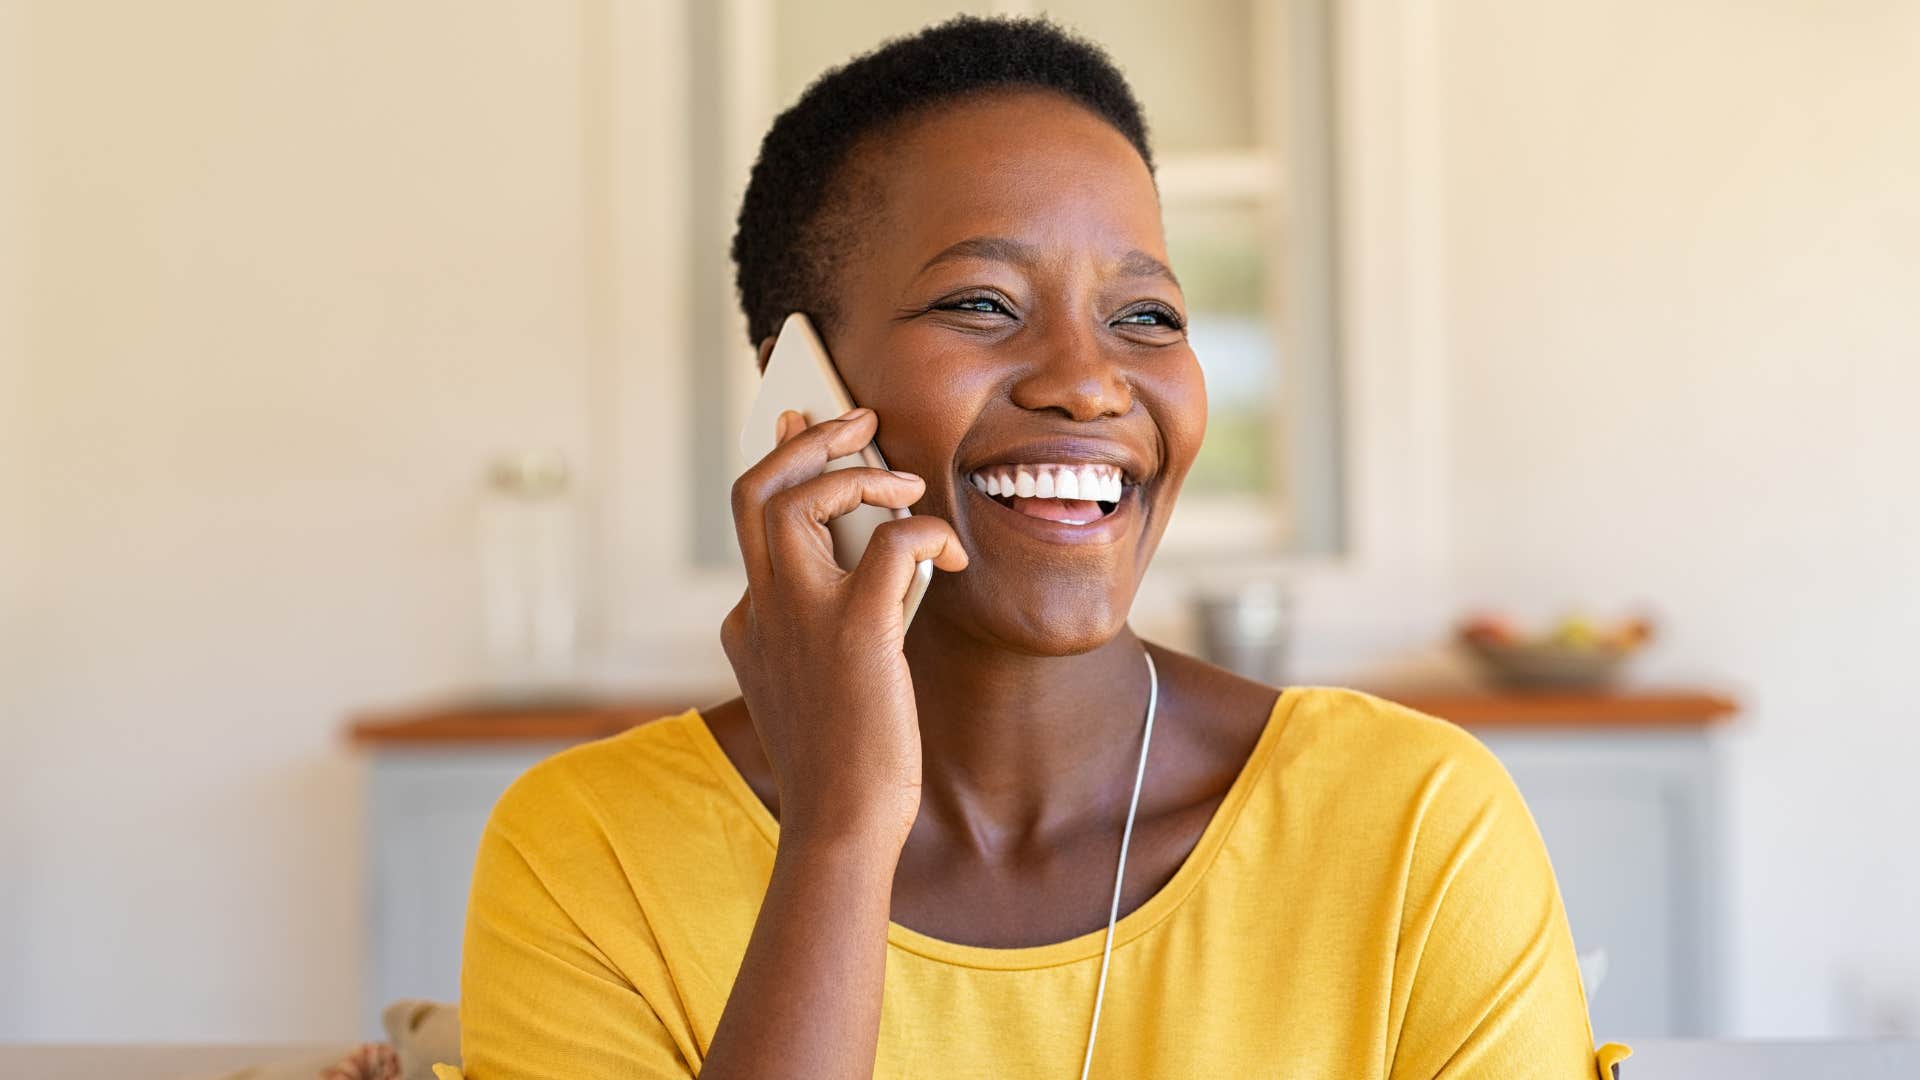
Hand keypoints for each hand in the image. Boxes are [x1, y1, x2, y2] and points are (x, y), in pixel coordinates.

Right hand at [721, 407, 967, 848]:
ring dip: (856, 472)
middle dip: (805, 439)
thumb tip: (874, 562)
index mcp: (749, 623)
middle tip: (856, 420)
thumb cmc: (845, 764)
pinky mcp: (854, 632)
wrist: (842, 827)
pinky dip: (924, 532)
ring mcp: (799, 618)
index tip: (799, 427)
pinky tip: (950, 556)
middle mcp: (761, 610)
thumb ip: (823, 625)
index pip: (751, 520)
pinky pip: (889, 544)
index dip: (781, 465)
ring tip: (904, 483)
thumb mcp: (815, 684)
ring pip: (796, 498)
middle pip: (756, 488)